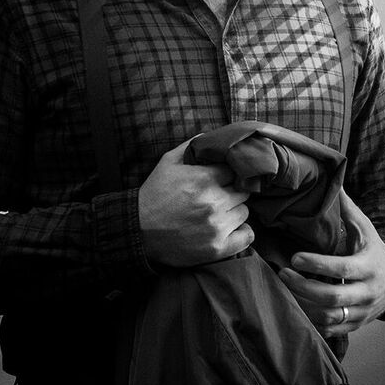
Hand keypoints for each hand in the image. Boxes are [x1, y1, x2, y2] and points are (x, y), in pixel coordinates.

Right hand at [138, 137, 253, 266]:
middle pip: (242, 191)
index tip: (220, 179)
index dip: (227, 174)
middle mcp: (214, 202)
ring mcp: (217, 226)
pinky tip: (230, 229)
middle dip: (231, 191)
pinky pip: (247, 237)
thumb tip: (211, 137)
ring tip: (218, 213)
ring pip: (244, 212)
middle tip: (218, 196)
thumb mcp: (167, 163)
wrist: (137, 229)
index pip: (234, 171)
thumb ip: (191, 146)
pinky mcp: (217, 247)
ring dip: (233, 211)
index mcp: (204, 179)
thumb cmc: (154, 194)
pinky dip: (242, 233)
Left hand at [277, 189, 384, 335]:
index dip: (316, 265)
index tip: (294, 257)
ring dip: (304, 305)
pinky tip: (297, 307)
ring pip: (330, 316)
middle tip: (282, 273)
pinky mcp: (356, 325)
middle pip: (332, 297)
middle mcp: (367, 292)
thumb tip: (334, 181)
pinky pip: (332, 329)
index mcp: (368, 267)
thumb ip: (347, 210)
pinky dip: (313, 321)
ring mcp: (362, 311)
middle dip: (303, 287)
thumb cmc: (374, 252)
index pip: (341, 269)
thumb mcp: (366, 230)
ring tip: (285, 289)